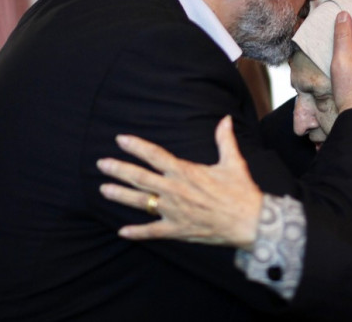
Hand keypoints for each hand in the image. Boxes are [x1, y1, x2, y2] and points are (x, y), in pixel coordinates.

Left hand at [97, 116, 263, 249]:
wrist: (249, 222)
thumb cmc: (241, 191)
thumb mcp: (233, 162)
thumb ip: (225, 140)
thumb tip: (225, 119)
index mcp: (186, 172)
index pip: (155, 155)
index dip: (136, 146)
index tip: (120, 139)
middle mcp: (175, 190)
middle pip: (140, 177)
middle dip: (119, 170)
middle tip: (102, 164)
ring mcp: (174, 211)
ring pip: (141, 202)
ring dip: (121, 195)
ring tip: (104, 189)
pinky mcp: (177, 230)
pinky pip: (152, 231)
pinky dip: (137, 232)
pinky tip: (122, 231)